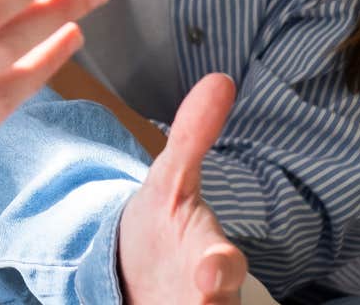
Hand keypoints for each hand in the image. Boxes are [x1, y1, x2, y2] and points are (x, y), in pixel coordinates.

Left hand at [116, 74, 246, 303]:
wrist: (136, 267)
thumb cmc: (161, 224)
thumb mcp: (170, 180)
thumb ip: (193, 135)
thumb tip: (220, 78)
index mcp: (209, 257)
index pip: (223, 265)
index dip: (218, 268)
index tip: (209, 268)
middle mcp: (206, 297)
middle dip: (203, 304)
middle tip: (195, 294)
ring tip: (147, 304)